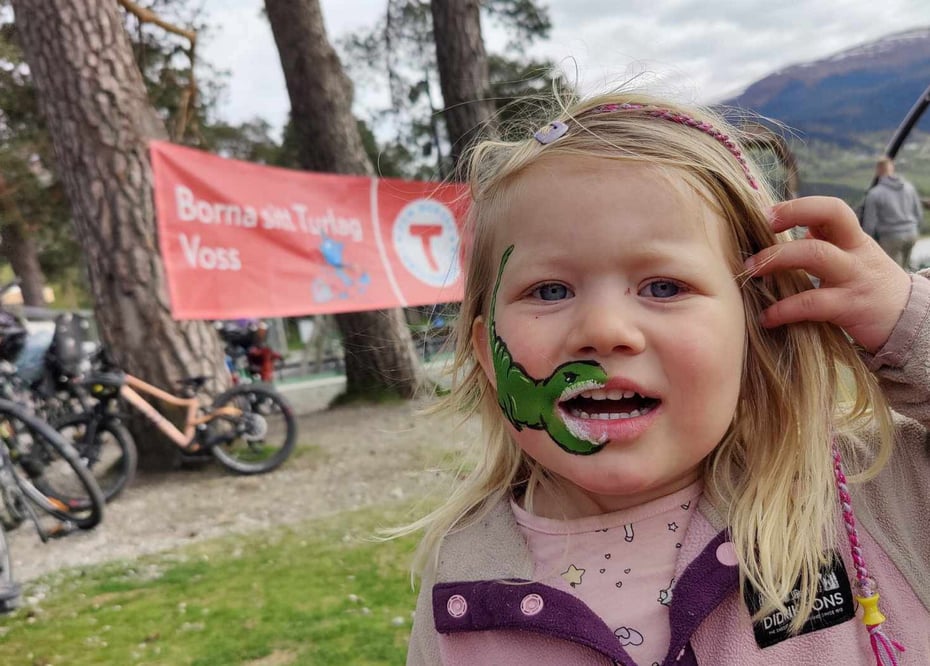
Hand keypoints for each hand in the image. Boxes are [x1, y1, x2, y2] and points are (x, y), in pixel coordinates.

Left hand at [744, 196, 910, 353]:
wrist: (909, 322)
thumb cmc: (869, 287)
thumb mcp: (853, 259)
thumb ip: (825, 242)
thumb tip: (789, 227)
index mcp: (853, 239)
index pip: (831, 209)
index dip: (798, 207)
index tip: (766, 214)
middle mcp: (856, 252)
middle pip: (827, 219)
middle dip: (787, 219)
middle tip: (756, 229)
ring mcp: (855, 278)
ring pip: (816, 255)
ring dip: (776, 260)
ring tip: (749, 272)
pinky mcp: (851, 307)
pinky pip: (812, 304)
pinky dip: (783, 310)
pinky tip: (766, 318)